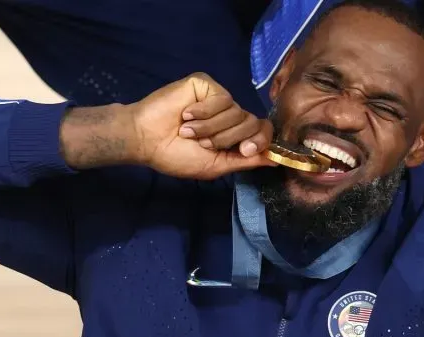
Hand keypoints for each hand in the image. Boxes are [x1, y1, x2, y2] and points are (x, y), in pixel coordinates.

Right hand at [129, 72, 274, 179]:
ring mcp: (218, 98)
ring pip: (237, 112)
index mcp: (232, 135)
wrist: (147, 139)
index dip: (260, 141)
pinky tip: (186, 115)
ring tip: (188, 131)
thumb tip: (276, 160)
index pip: (262, 131)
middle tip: (202, 143)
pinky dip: (204, 113)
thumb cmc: (175, 155)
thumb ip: (246, 161)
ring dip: (211, 128)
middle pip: (252, 123)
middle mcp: (229, 115)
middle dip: (228, 138)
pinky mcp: (207, 85)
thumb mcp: (215, 165)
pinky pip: (222, 99)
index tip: (244, 150)